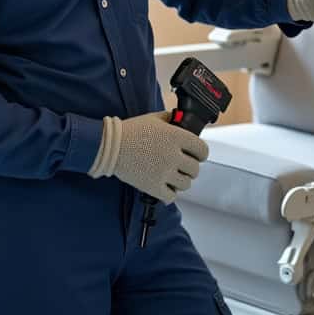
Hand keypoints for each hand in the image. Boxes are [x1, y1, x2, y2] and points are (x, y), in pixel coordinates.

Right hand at [88, 112, 208, 202]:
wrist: (110, 146)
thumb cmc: (130, 131)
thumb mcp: (154, 118)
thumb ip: (171, 119)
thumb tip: (181, 120)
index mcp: (176, 137)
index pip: (203, 150)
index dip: (200, 154)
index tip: (197, 155)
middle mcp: (173, 155)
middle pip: (195, 169)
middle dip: (189, 168)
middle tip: (182, 166)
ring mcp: (164, 172)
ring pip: (186, 184)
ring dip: (181, 181)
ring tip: (172, 176)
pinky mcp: (154, 186)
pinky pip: (172, 196)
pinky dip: (170, 193)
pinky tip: (164, 186)